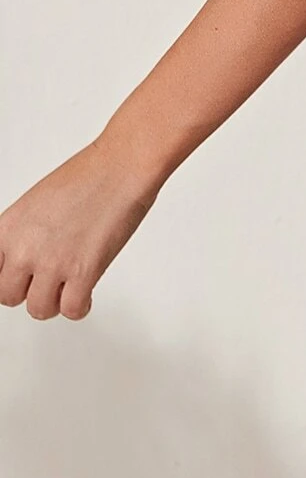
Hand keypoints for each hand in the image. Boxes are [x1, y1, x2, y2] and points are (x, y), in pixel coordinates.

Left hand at [0, 137, 160, 320]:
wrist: (122, 165)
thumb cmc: (89, 174)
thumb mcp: (36, 202)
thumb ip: (24, 234)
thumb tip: (25, 257)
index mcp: (8, 228)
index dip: (8, 277)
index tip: (19, 280)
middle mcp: (25, 248)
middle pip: (8, 296)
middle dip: (30, 290)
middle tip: (47, 280)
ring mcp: (53, 263)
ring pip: (39, 310)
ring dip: (56, 301)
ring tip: (68, 286)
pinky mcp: (83, 273)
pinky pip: (72, 311)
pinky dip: (80, 306)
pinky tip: (86, 292)